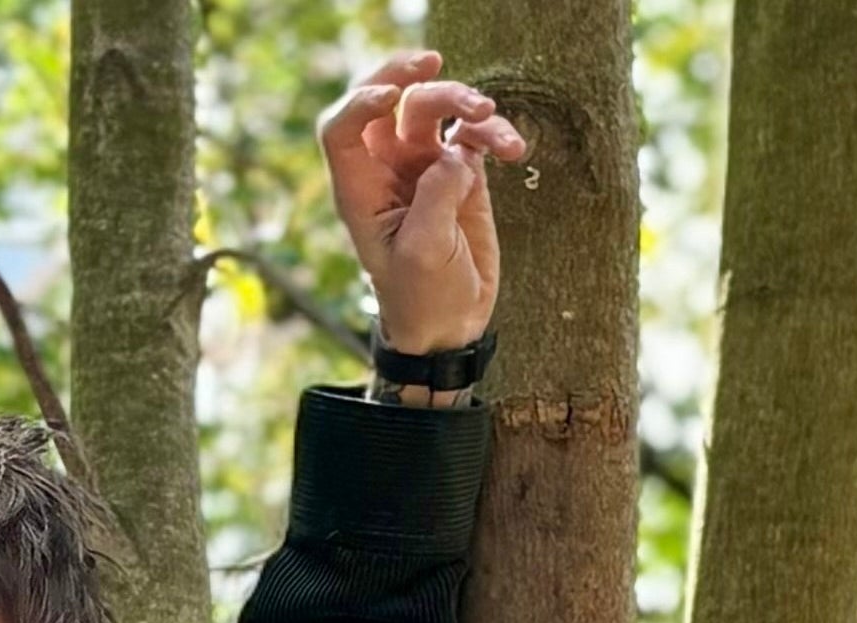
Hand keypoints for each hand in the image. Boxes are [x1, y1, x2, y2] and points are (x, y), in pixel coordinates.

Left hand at [319, 52, 525, 356]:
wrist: (451, 326)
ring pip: (434, 108)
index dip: (358, 102)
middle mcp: (387, 170)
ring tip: (487, 117)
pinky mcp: (460, 173)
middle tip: (431, 62)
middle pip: (388, 101)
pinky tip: (513, 149)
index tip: (388, 97)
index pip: (342, 128)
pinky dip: (493, 133)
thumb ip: (435, 196)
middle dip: (405, 75)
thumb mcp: (423, 251)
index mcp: (360, 189)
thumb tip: (456, 154)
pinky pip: (473, 134)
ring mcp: (424, 167)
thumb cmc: (422, 298)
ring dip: (461, 102)